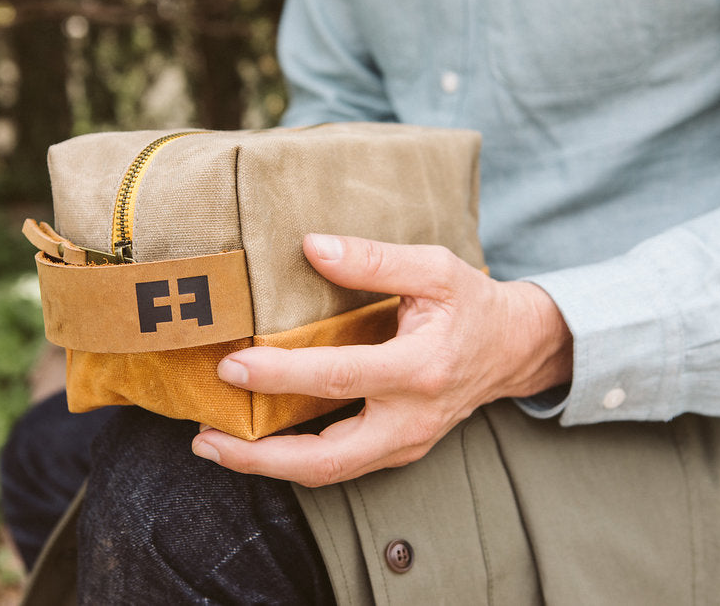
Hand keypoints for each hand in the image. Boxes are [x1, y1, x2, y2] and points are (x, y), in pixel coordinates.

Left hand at [191, 234, 571, 486]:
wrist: (514, 350)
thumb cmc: (472, 305)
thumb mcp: (435, 268)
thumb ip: (375, 259)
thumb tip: (311, 246)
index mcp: (419, 369)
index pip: (338, 377)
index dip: (280, 374)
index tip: (232, 364)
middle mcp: (411, 419)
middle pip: (326, 458)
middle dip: (259, 456)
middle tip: (204, 437)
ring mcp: (405, 443)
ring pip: (329, 472)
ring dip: (268, 466)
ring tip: (215, 445)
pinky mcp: (398, 451)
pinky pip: (340, 464)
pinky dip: (294, 459)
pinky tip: (257, 441)